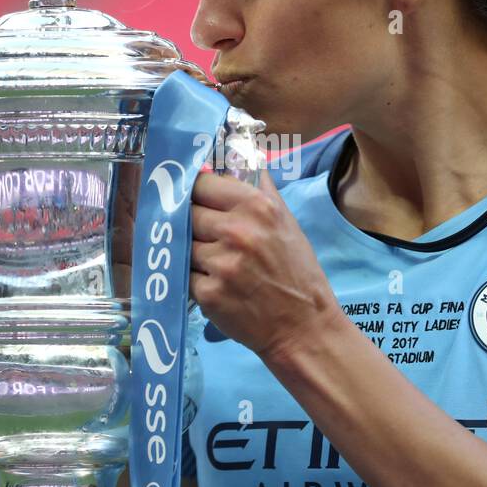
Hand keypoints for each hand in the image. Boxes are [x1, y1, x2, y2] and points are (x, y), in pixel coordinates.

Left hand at [189, 168, 341, 361]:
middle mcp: (237, 231)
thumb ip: (262, 191)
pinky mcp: (208, 293)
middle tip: (207, 237)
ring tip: (215, 264)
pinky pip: (184, 275)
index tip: (195, 199)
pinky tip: (215, 285)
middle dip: (192, 224)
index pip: (202, 184)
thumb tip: (244, 159)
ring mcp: (220, 263)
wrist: (304, 327)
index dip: (195, 192)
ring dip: (192, 253)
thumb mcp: (287, 224)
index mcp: (257, 207)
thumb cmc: (298, 274)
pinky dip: (194, 280)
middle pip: (187, 213)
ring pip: (182, 245)